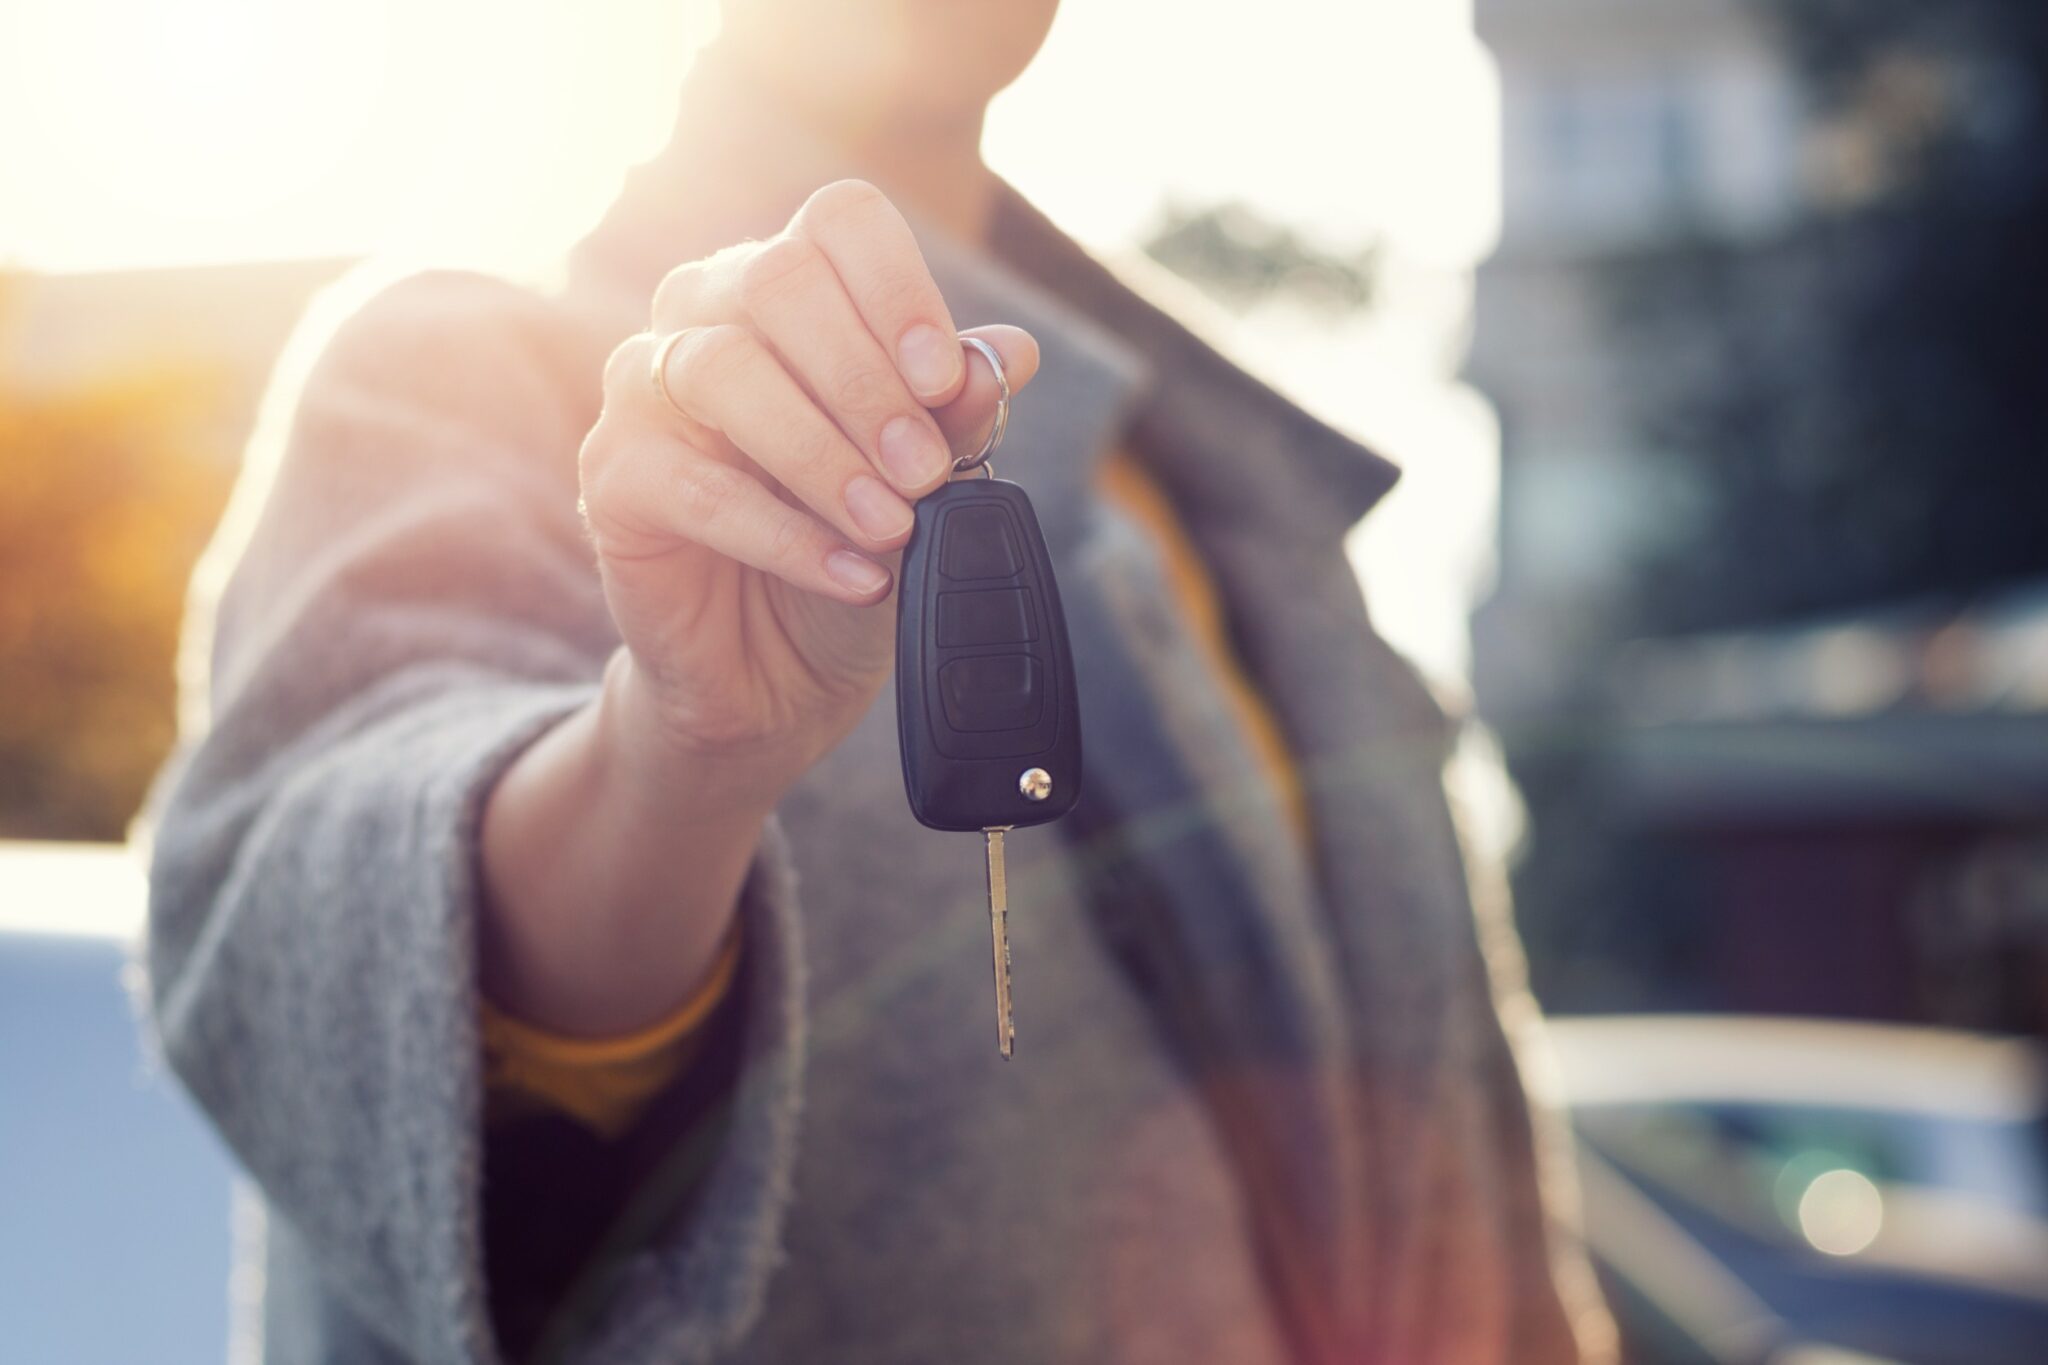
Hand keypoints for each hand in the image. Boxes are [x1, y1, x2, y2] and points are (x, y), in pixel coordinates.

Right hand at [479, 180, 1036, 1033]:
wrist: (777, 675)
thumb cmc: (854, 551)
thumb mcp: (929, 484)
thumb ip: (958, 415)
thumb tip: (1010, 354)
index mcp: (791, 287)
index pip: (839, 223)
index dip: (898, 288)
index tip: (947, 380)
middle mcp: (705, 313)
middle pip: (778, 281)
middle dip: (867, 382)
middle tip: (927, 474)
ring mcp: (645, 389)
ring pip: (724, 371)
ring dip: (825, 456)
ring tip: (893, 528)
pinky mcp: (612, 478)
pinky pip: (692, 484)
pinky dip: (784, 534)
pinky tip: (853, 577)